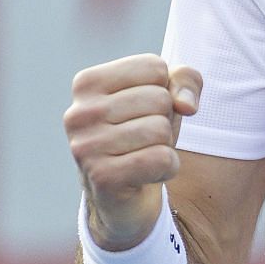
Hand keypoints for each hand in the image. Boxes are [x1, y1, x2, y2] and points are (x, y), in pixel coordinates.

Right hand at [65, 54, 201, 249]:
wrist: (127, 196)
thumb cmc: (144, 134)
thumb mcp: (168, 96)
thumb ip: (185, 80)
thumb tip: (186, 105)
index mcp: (87, 83)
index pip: (154, 67)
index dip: (164, 90)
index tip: (144, 111)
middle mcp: (78, 113)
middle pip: (159, 98)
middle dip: (165, 120)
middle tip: (144, 139)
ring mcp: (85, 146)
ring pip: (160, 129)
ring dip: (165, 146)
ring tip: (144, 156)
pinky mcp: (102, 177)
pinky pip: (161, 159)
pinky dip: (168, 168)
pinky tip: (148, 175)